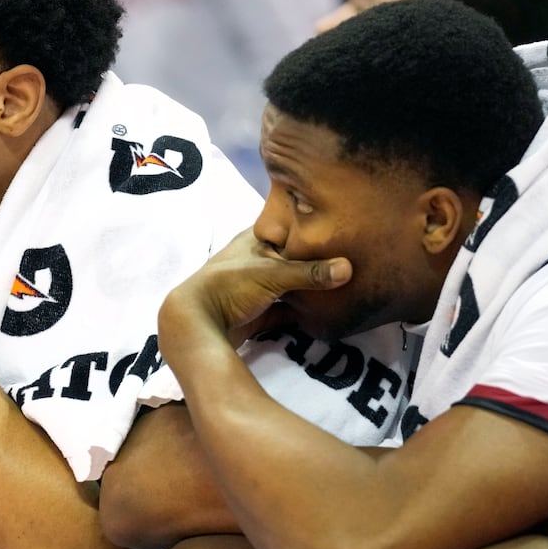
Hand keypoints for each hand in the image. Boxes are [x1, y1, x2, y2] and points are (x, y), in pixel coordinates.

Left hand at [160, 229, 350, 339]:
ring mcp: (256, 287)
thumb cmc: (229, 286)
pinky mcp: (257, 312)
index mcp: (255, 240)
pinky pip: (286, 310)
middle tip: (351, 257)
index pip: (287, 225)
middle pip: (292, 257)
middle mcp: (256, 260)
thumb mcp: (273, 273)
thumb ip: (311, 272)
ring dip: (309, 288)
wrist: (196, 324)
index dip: (309, 224)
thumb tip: (349, 268)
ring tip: (344, 284)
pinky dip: (302, 312)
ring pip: (290, 285)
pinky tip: (325, 312)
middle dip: (315, 260)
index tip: (339, 224)